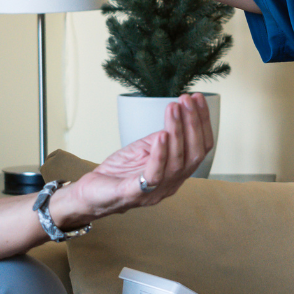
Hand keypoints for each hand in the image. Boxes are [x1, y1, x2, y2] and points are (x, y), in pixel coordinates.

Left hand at [51, 93, 213, 226]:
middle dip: (193, 124)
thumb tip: (176, 114)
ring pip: (176, 162)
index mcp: (177, 173)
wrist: (90, 195)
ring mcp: (155, 191)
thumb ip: (162, 138)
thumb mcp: (144, 150)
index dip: (202, 122)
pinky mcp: (135, 194)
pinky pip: (153, 175)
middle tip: (187, 100)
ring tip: (174, 108)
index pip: (200, 148)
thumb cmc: (119, 173)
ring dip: (177, 131)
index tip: (198, 98)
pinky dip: (160, 154)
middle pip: (194, 155)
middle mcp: (172, 184)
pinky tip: (162, 135)